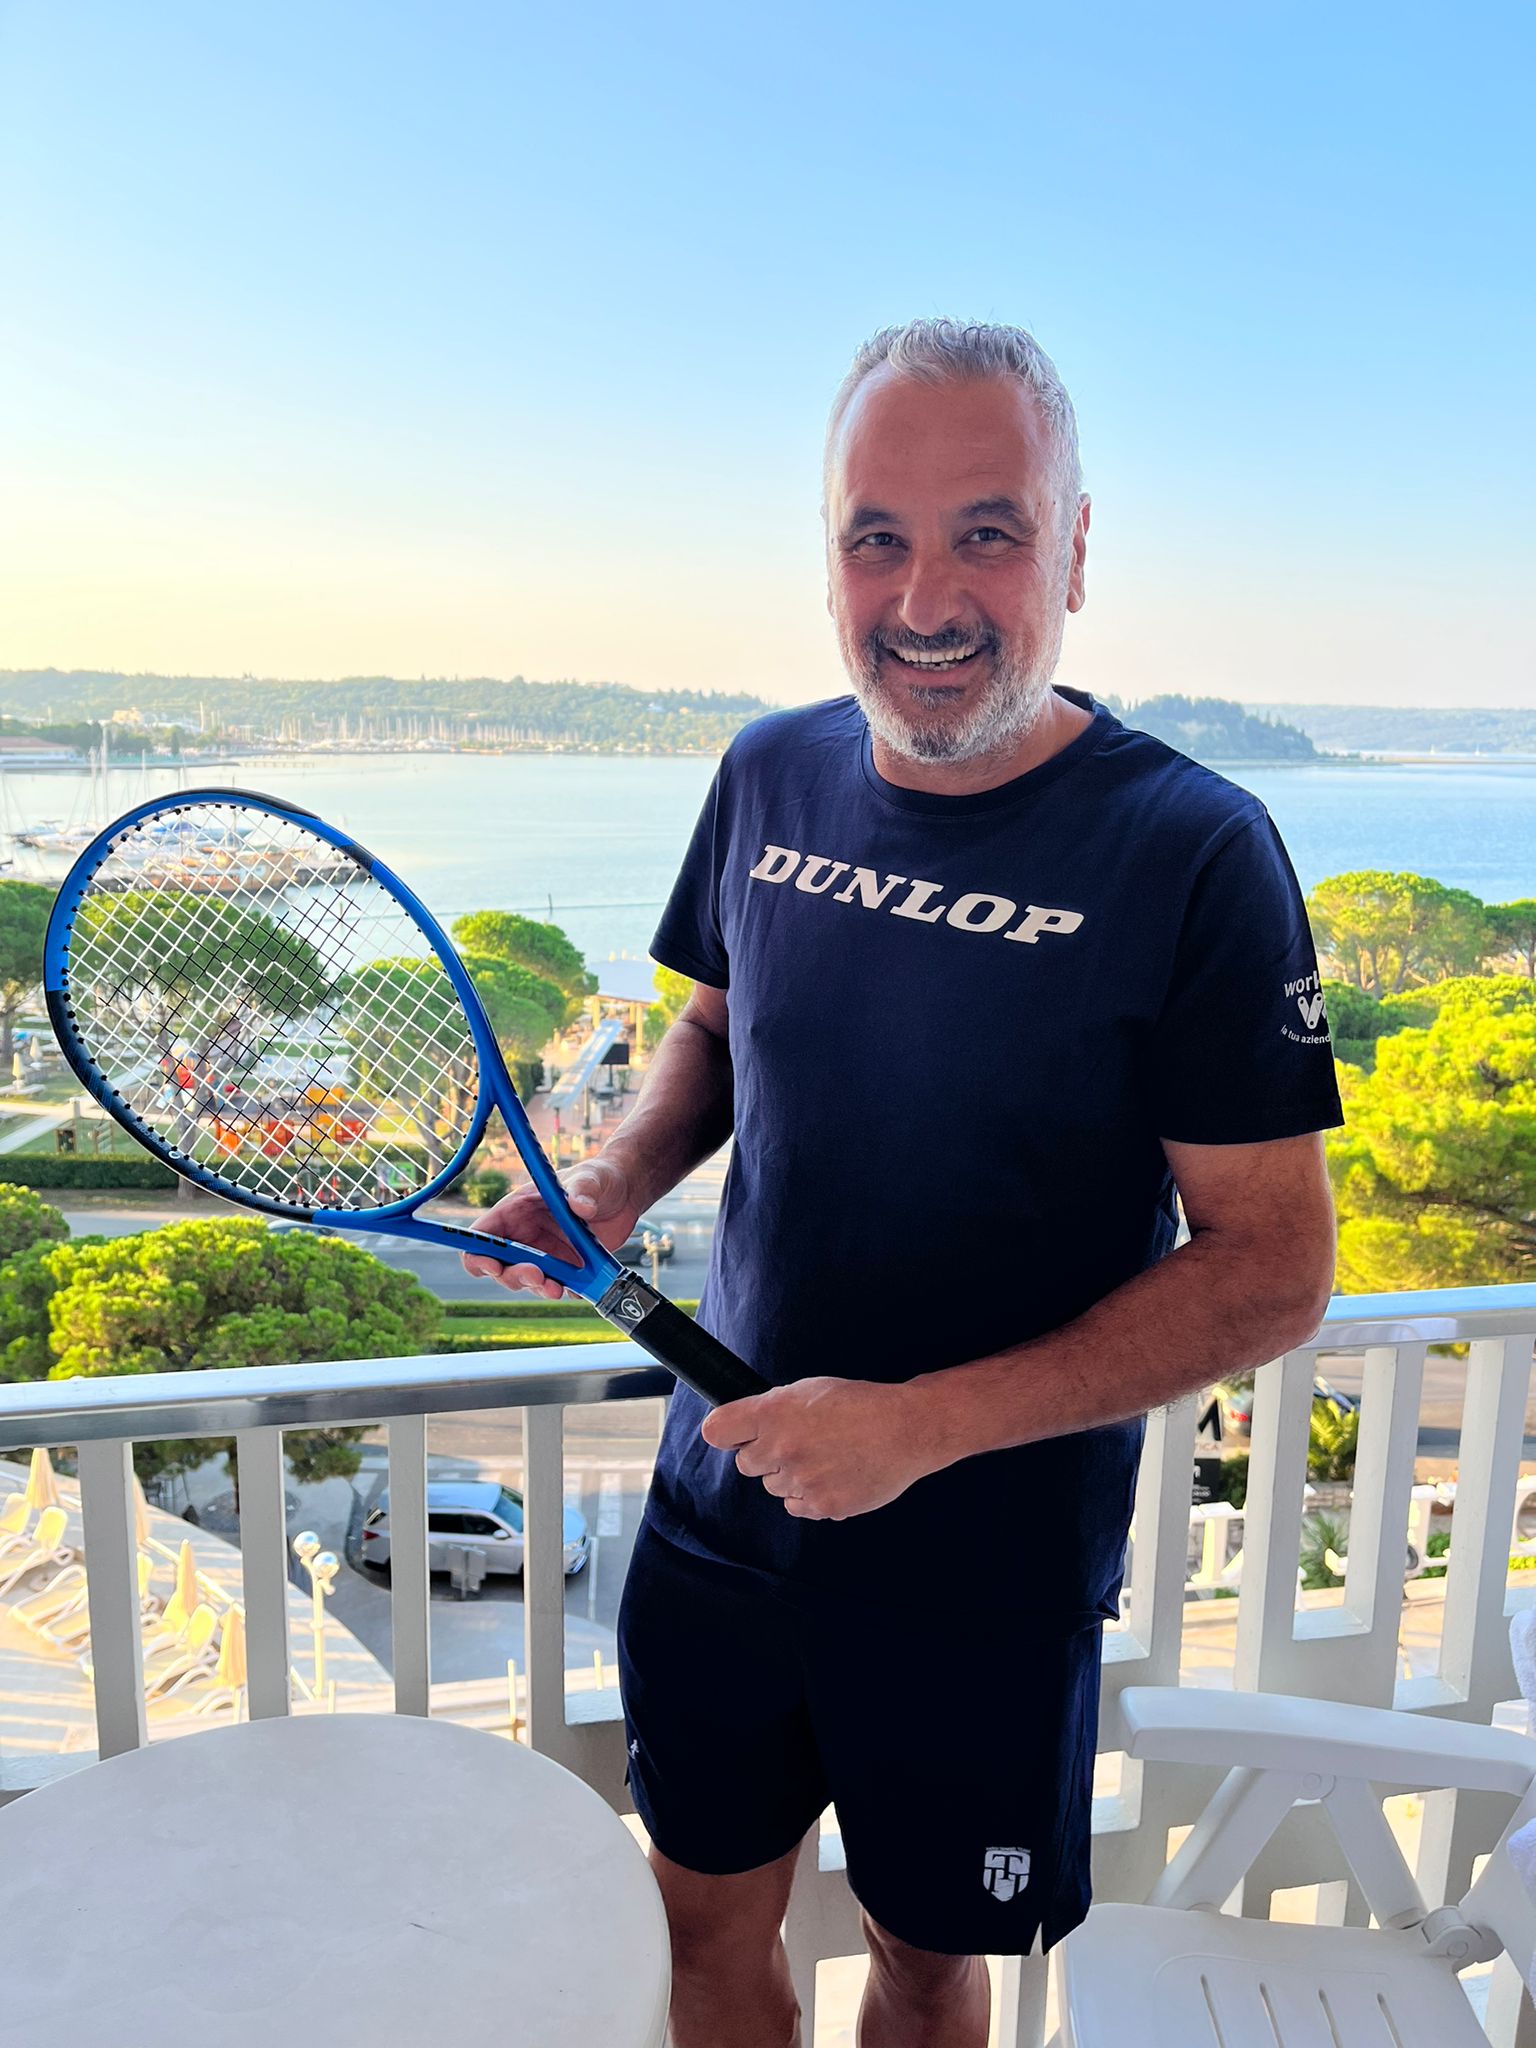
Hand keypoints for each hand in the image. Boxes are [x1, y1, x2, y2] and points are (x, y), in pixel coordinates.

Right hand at [460, 1157, 638, 1298]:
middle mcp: (525, 1235)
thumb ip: (582, 1189)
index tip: (494, 1266)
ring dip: (539, 1288)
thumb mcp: (590, 1178)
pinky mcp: (566, 1268)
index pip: (482, 1235)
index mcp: (517, 1210)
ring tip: (558, 1289)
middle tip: (539, 1277)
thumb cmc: (598, 1178)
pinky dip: (565, 1291)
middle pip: (500, 1266)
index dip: (478, 1254)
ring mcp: (545, 1254)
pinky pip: (557, 1286)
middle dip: (515, 1276)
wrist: (624, 1194)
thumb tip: (581, 1206)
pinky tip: (580, 1287)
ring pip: (527, 1281)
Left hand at [699, 1377, 934, 1520]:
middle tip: (797, 1443)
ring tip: (824, 1457)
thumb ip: (773, 1409)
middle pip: (746, 1464)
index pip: (717, 1431)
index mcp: (773, 1412)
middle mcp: (781, 1447)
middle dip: (764, 1455)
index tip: (736, 1434)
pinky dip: (810, 1496)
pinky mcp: (821, 1505)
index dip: (727, 1433)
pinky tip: (833, 1475)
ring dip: (790, 1476)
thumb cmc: (860, 1404)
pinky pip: (797, 1506)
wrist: (906, 1429)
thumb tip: (747, 1428)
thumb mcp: (809, 1390)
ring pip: (773, 1487)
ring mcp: (801, 1480)